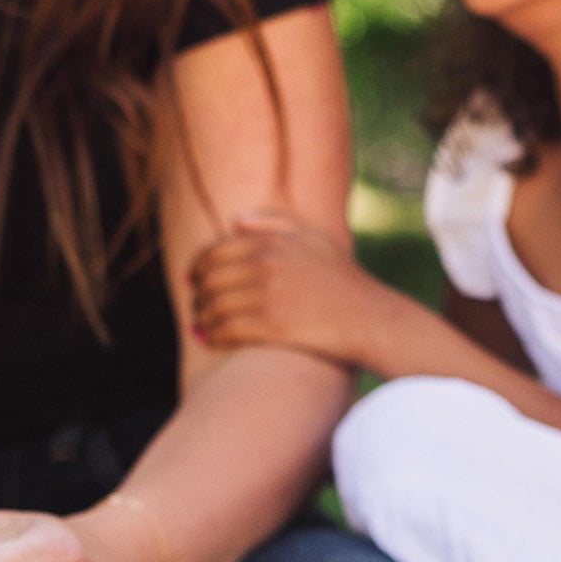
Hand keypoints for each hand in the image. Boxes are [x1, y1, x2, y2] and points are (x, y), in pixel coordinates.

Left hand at [187, 218, 395, 364]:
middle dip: (197, 294)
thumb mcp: (315, 238)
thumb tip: (236, 221)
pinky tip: (210, 340)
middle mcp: (266, 264)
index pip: (216, 251)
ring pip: (215, 306)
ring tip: (200, 326)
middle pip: (210, 280)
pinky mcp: (271, 326)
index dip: (197, 267)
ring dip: (201, 318)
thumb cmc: (343, 279)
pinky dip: (213, 336)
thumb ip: (276, 223)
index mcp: (273, 241)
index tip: (192, 278)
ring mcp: (268, 295)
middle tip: (194, 305)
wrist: (368, 316)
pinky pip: (227, 330)